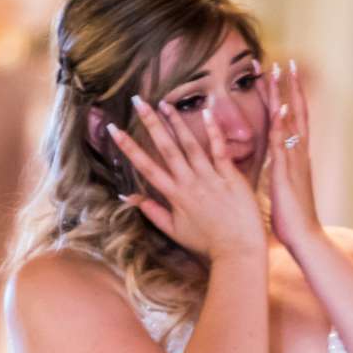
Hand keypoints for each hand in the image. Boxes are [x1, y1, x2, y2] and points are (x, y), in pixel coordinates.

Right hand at [109, 97, 266, 261]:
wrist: (238, 251)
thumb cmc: (207, 243)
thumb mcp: (175, 231)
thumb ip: (153, 212)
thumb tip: (128, 198)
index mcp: (174, 196)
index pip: (146, 167)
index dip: (128, 147)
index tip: (114, 129)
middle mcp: (189, 183)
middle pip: (166, 149)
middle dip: (150, 124)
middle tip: (137, 102)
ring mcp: (210, 178)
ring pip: (190, 145)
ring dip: (176, 122)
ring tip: (164, 103)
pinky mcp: (230, 176)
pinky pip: (219, 150)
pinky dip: (213, 131)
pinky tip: (205, 111)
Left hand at [265, 61, 323, 249]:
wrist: (305, 237)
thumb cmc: (291, 218)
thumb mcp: (282, 188)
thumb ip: (278, 171)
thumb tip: (271, 162)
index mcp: (295, 156)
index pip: (291, 119)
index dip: (285, 96)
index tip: (279, 75)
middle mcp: (298, 153)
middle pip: (295, 111)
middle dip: (288, 86)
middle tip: (281, 60)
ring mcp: (294, 160)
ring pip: (290, 119)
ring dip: (284, 94)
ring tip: (279, 70)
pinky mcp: (287, 172)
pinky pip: (285, 143)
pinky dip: (283, 124)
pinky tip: (281, 106)